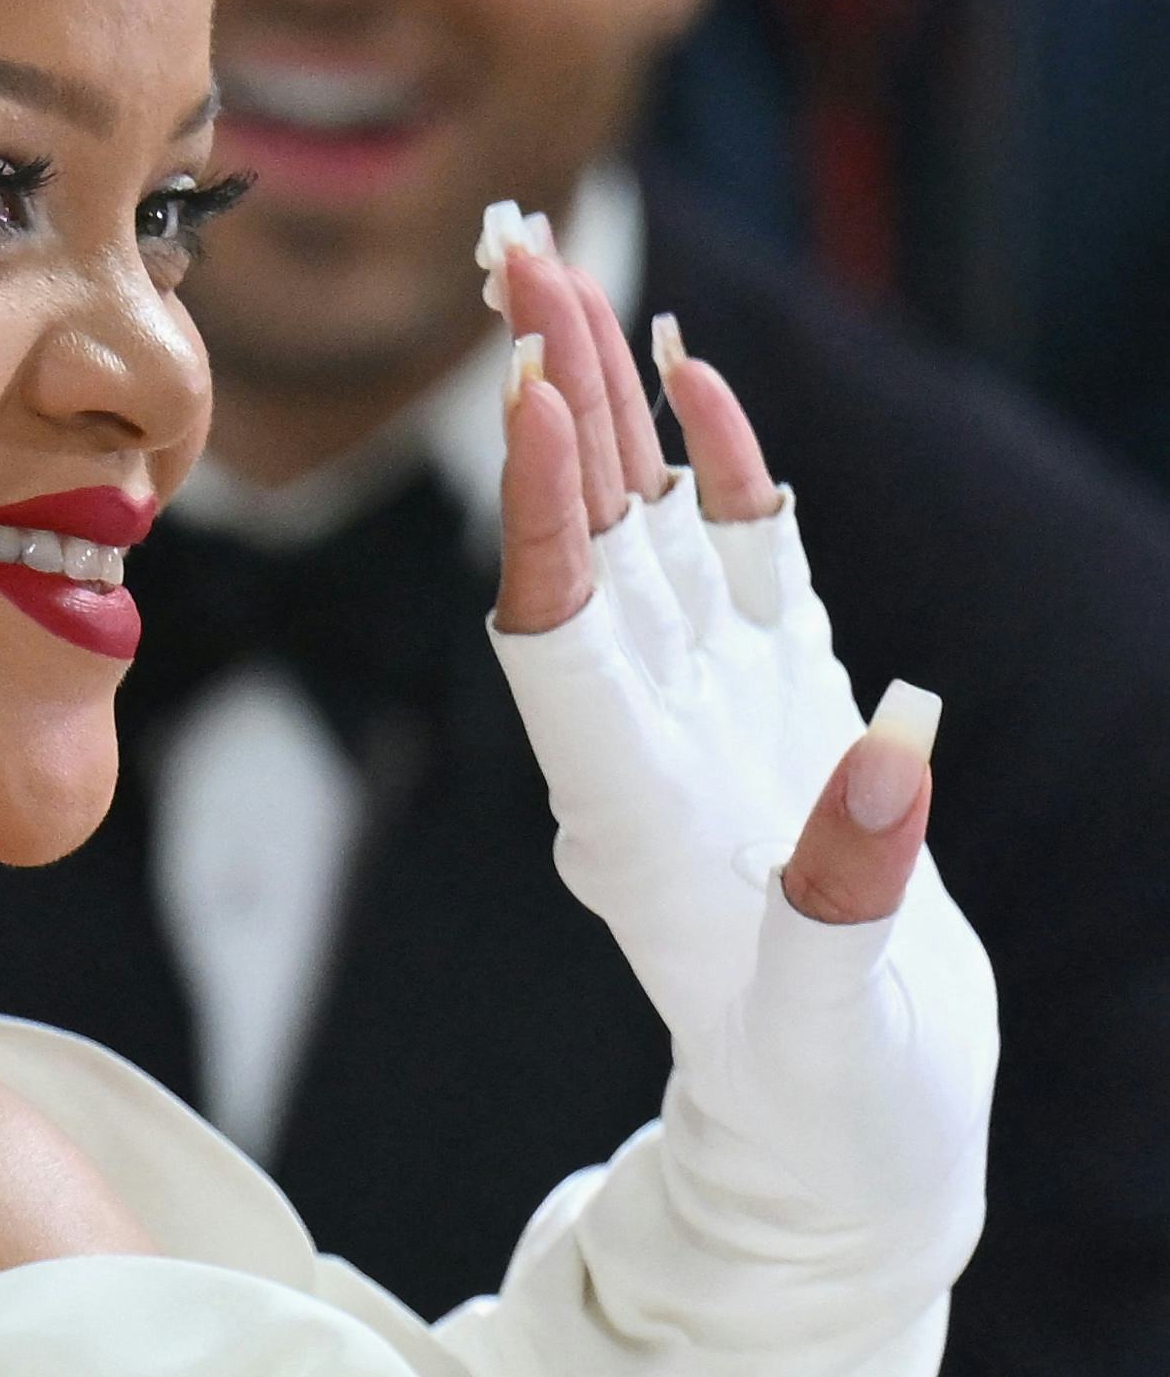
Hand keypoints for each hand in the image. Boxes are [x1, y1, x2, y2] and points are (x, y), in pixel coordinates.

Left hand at [480, 214, 994, 1296]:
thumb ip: (842, 912)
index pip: (556, 635)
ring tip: (568, 273)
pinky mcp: (782, 707)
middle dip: (549, 398)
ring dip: (609, 402)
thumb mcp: (831, 1044)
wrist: (853, 1148)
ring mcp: (714, 714)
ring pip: (646, 524)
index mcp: (630, 819)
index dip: (542, 516)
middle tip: (515, 255)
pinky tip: (694, 380)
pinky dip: (720, 469)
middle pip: (578, 542)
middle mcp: (649, 743)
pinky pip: (741, 562)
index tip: (530, 394)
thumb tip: (888, 768)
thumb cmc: (833, 1121)